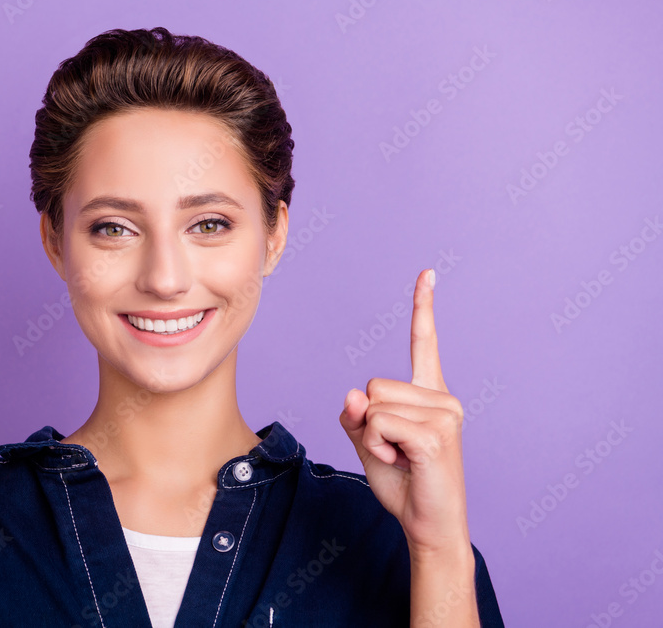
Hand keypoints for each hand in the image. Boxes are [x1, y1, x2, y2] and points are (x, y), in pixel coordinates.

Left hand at [339, 268, 469, 557]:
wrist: (429, 526)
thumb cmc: (403, 484)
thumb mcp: (369, 443)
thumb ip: (358, 414)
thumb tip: (354, 393)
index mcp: (430, 395)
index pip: (424, 343)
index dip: (423, 308)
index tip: (427, 273)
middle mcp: (444, 397)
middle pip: (373, 385)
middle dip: (368, 422)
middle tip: (394, 452)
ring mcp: (445, 414)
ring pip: (373, 405)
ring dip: (373, 438)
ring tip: (400, 459)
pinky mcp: (437, 434)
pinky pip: (379, 424)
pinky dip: (378, 447)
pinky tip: (403, 463)